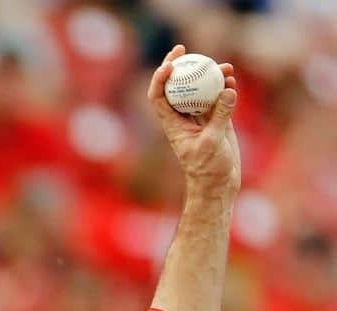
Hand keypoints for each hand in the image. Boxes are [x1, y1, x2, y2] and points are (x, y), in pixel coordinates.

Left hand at [149, 44, 240, 198]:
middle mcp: (183, 118)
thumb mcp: (213, 142)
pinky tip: (231, 78)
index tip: (169, 65)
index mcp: (172, 125)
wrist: (218, 182)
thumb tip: (228, 89)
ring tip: (224, 66)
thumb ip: (220, 115)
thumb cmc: (208, 168)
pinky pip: (218, 96)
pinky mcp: (216, 119)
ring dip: (207, 74)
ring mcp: (199, 117)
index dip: (159, 79)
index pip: (158, 98)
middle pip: (175, 87)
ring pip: (199, 89)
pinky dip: (223, 86)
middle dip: (177, 66)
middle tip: (183, 49)